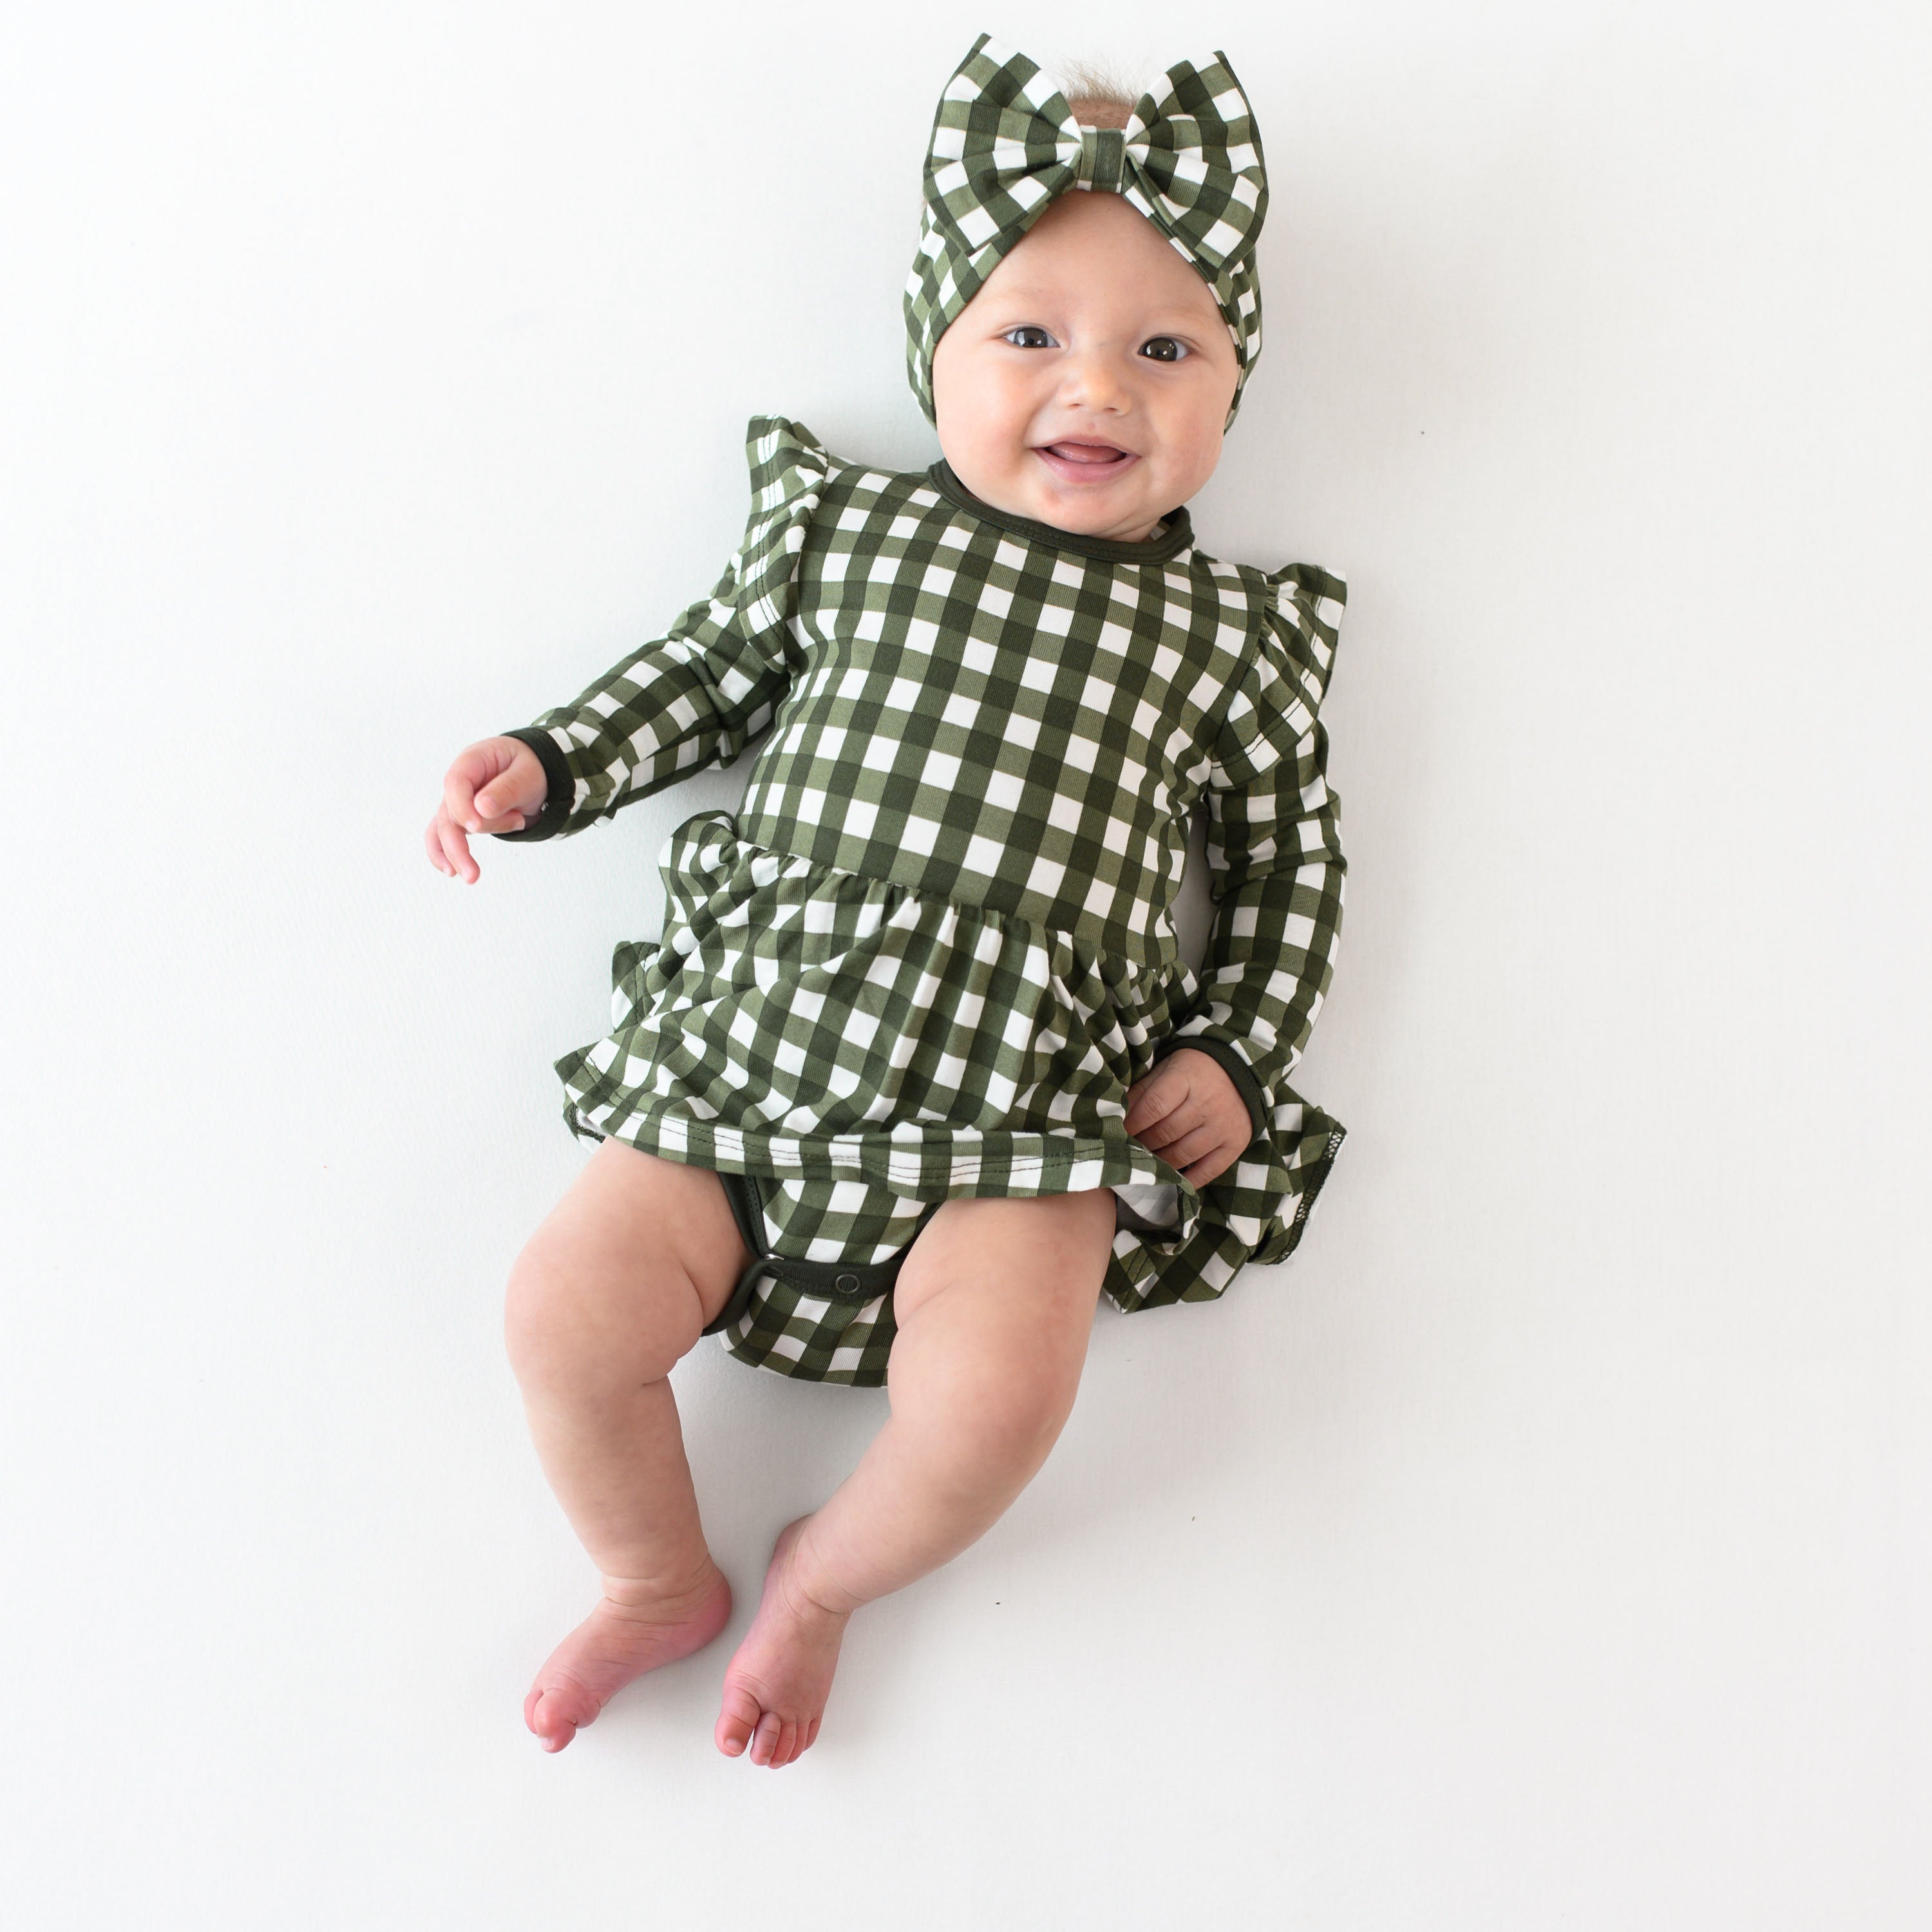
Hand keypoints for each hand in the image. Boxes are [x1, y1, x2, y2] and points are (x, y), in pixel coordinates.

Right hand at [424, 736, 548, 882]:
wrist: (534, 775)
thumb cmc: (530, 768)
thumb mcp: (528, 774)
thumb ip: (507, 789)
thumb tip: (481, 808)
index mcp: (473, 761)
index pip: (456, 782)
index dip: (462, 806)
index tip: (475, 826)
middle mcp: (460, 782)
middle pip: (449, 813)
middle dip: (457, 844)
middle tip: (473, 871)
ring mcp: (457, 801)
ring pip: (447, 829)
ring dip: (457, 854)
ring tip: (472, 876)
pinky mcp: (461, 819)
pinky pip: (444, 836)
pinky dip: (445, 853)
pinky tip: (451, 871)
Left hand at [1123, 1047, 1254, 1187]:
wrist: (1241, 1073)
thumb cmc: (1194, 1072)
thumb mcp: (1167, 1069)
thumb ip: (1143, 1091)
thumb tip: (1117, 1114)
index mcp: (1187, 1078)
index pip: (1154, 1106)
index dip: (1133, 1123)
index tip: (1119, 1132)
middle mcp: (1207, 1103)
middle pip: (1166, 1132)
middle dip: (1143, 1143)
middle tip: (1131, 1148)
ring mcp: (1223, 1126)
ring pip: (1183, 1153)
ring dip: (1160, 1161)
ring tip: (1148, 1160)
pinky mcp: (1235, 1145)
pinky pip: (1208, 1170)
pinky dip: (1188, 1180)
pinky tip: (1172, 1180)